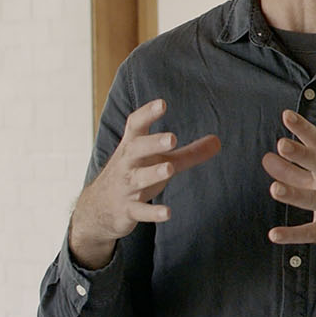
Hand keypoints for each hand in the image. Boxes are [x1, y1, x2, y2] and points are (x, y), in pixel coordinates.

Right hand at [69, 99, 221, 268]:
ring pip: (137, 179)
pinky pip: (139, 211)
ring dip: (152, 173)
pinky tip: (168, 213)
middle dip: (153, 143)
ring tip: (169, 168)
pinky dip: (152, 213)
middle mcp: (126, 164)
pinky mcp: (127, 210)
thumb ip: (189, 153)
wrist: (97, 208)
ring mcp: (125, 187)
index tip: (162, 103)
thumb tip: (218, 141)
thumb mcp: (159, 161)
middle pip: (136, 149)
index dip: (147, 114)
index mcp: (132, 147)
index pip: (136, 126)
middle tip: (173, 138)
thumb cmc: (134, 175)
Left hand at [264, 110, 315, 274]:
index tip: (287, 116)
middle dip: (302, 154)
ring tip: (275, 189)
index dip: (303, 129)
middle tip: (282, 144)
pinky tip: (274, 235)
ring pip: (314, 199)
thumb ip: (293, 171)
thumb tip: (267, 158)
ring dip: (294, 194)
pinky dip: (293, 234)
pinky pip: (311, 232)